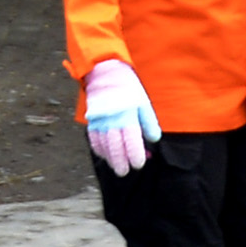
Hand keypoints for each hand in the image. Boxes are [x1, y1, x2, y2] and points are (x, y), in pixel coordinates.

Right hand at [82, 60, 159, 176]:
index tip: (139, 164)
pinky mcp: (91, 120)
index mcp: (127, 115)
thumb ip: (149, 122)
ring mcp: (99, 121)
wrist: (104, 73)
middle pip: (115, 147)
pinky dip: (99, 149)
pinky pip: (94, 139)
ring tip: (116, 166)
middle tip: (124, 172)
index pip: (131, 141)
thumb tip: (154, 139)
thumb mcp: (143, 102)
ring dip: (109, 158)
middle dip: (120, 162)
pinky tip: (104, 155)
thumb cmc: (128, 88)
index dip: (135, 155)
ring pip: (103, 145)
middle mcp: (112, 121)